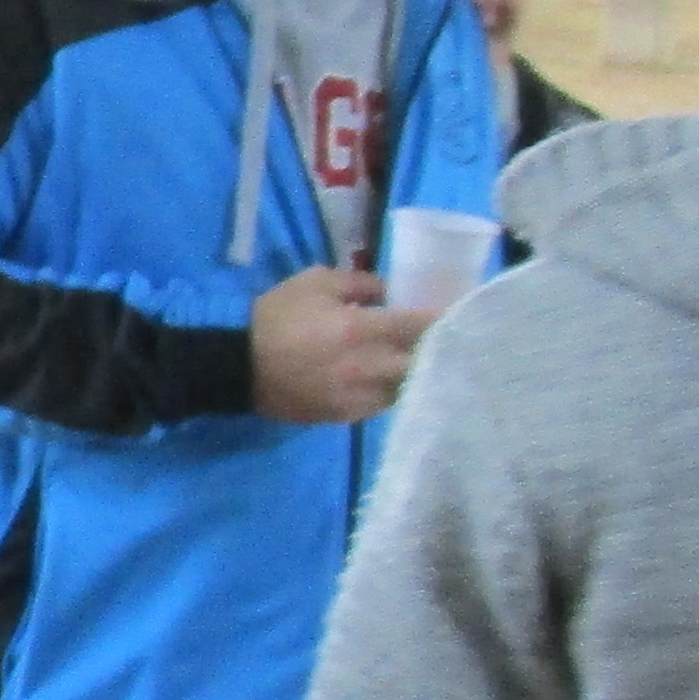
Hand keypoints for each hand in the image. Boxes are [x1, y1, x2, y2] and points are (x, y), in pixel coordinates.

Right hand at [247, 265, 431, 427]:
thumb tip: (389, 292)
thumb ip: (359, 283)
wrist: (236, 367)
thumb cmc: (275, 317)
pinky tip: (385, 379)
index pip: (421, 325)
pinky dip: (390, 390)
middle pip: (424, 363)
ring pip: (407, 388)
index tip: (462, 310)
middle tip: (445, 338)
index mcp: (360, 330)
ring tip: (418, 360)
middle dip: (437, 350)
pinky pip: (383, 404)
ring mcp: (358, 398)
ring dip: (415, 373)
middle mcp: (367, 368)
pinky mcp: (347, 417)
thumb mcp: (314, 282)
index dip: (447, 318)